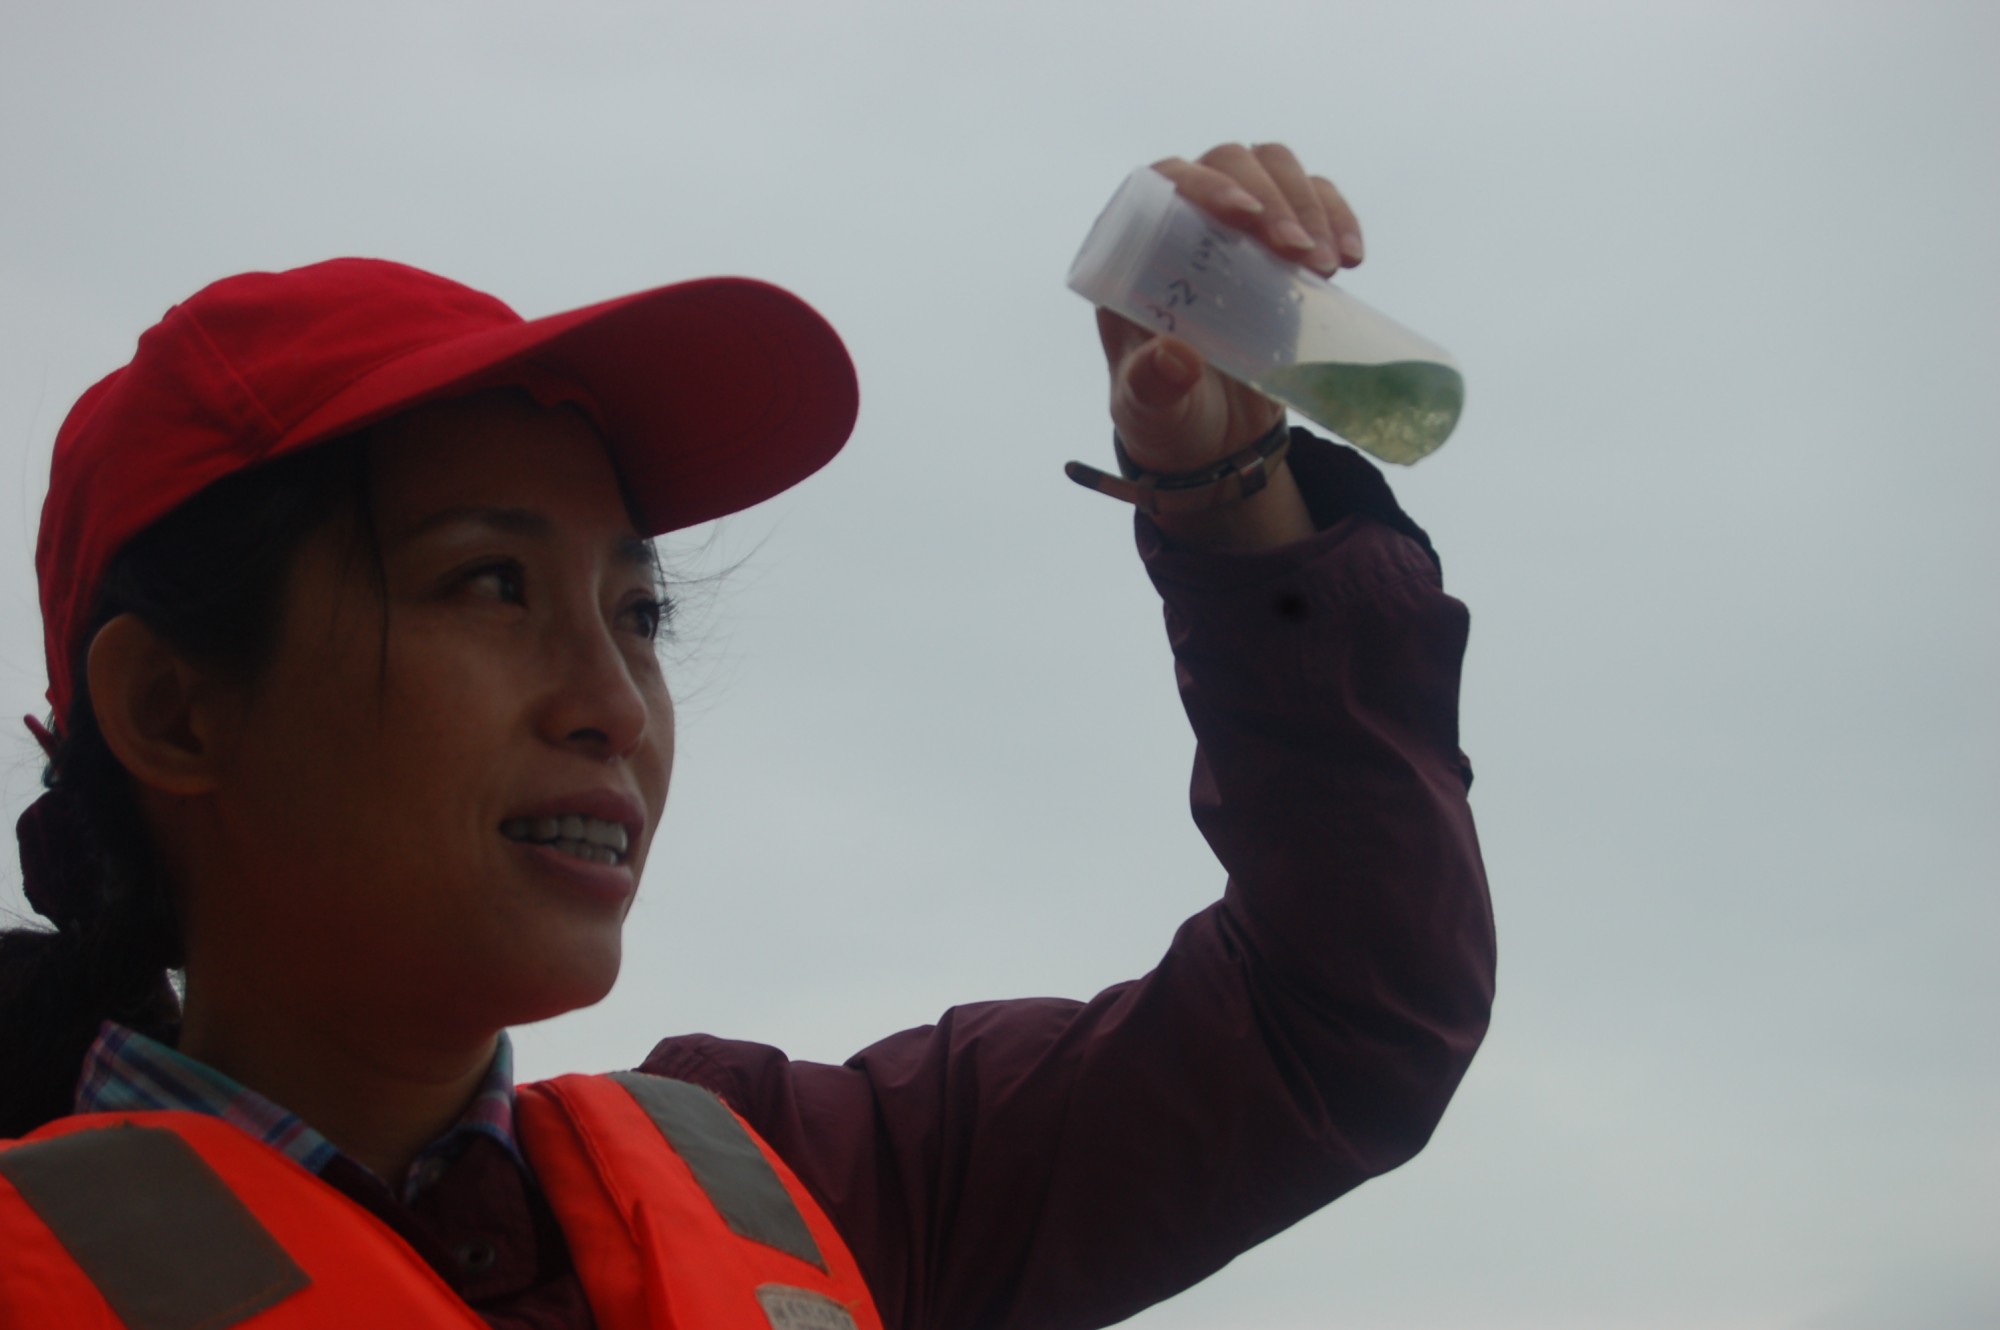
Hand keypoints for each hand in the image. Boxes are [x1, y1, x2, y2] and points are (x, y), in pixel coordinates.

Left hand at [1097, 143, 1362, 550]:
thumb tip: (1175, 356)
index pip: (1165, 181)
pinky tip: (1351, 259)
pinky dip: (1338, 218)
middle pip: (1229, 162)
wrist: (1214, 443)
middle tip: (1299, 253)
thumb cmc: (1167, 416)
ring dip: (1309, 203)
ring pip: (1274, 169)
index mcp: (1137, 250)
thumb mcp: (1151, 408)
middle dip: (1272, 197)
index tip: (1247, 215)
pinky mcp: (1281, 246)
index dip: (1205, 182)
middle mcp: (1185, 224)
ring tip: (1328, 265)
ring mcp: (1237, 229)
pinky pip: (1315, 201)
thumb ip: (1153, 387)